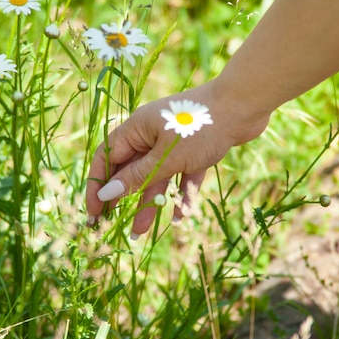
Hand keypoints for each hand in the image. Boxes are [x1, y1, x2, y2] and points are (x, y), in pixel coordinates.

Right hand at [85, 78, 270, 237]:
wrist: (244, 105)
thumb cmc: (200, 127)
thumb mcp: (166, 156)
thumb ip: (138, 176)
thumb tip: (108, 193)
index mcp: (137, 129)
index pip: (107, 158)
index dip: (97, 185)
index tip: (94, 212)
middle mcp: (151, 135)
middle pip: (130, 170)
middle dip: (121, 198)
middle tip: (111, 225)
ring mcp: (173, 142)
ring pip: (156, 177)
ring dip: (149, 202)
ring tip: (140, 233)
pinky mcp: (195, 150)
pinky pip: (182, 176)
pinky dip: (180, 194)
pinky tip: (179, 217)